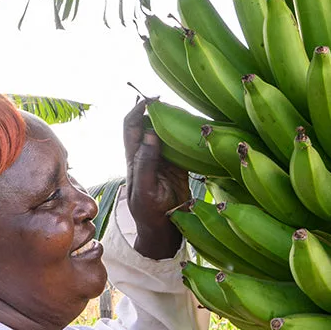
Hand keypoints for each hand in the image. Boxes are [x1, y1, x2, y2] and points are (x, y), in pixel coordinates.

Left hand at [124, 98, 189, 258]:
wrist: (164, 230)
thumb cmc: (149, 213)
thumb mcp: (144, 190)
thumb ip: (145, 163)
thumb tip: (148, 133)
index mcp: (134, 157)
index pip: (131, 124)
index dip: (138, 108)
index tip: (153, 99)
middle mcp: (148, 153)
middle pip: (149, 122)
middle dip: (160, 110)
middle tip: (176, 105)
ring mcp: (164, 158)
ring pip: (167, 130)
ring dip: (176, 120)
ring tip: (189, 114)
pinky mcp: (179, 164)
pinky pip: (183, 144)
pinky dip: (189, 134)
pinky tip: (199, 129)